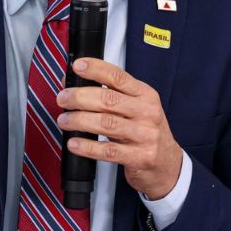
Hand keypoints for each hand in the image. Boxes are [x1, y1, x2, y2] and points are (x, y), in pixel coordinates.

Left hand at [56, 58, 183, 199]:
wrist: (167, 164)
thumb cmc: (145, 131)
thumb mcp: (135, 108)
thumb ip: (108, 94)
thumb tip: (72, 82)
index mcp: (145, 95)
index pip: (118, 77)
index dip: (96, 69)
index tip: (77, 66)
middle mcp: (147, 112)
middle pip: (108, 100)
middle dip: (80, 97)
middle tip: (63, 98)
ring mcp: (145, 135)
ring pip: (106, 124)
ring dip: (79, 120)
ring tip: (64, 120)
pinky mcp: (139, 157)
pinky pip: (108, 151)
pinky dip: (87, 147)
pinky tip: (74, 143)